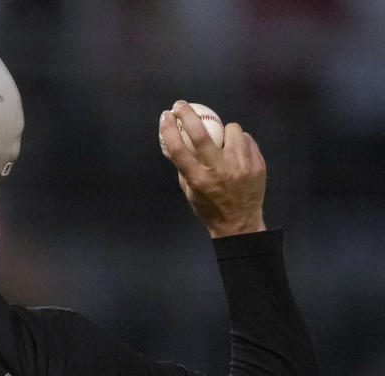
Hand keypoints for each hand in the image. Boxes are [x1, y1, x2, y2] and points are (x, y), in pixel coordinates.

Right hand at [160, 101, 266, 237]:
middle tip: (181, 105)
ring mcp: (241, 166)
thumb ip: (183, 167)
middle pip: (201, 134)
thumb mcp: (189, 190)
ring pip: (232, 130)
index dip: (169, 129)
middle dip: (188, 114)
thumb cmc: (209, 207)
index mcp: (198, 179)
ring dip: (224, 131)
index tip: (166, 115)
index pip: (178, 148)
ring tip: (222, 140)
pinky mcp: (257, 164)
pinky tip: (236, 151)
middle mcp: (219, 171)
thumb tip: (172, 142)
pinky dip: (239, 142)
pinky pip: (246, 139)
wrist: (240, 222)